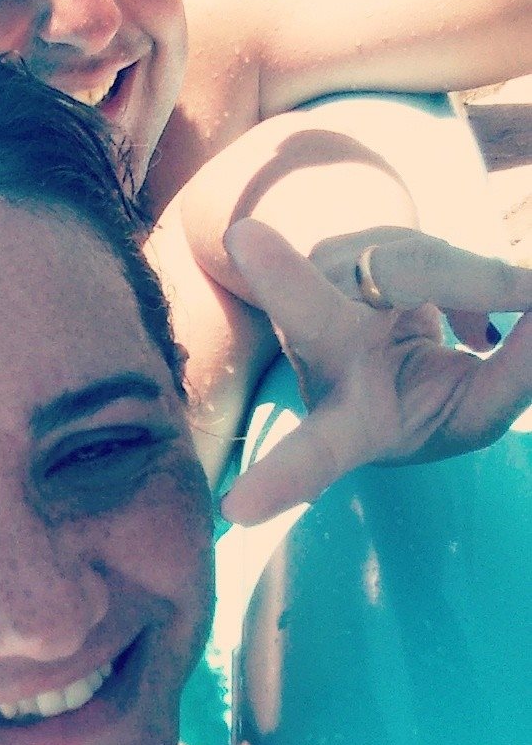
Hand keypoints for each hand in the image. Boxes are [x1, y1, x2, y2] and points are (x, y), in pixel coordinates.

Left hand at [219, 219, 531, 524]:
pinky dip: (458, 268)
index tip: (240, 507)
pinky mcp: (329, 254)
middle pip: (308, 311)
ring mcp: (316, 295)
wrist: (391, 355)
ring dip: (464, 279)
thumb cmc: (423, 399)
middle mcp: (317, 354)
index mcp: (349, 423)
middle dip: (282, 278)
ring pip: (399, 259)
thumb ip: (517, 375)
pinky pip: (407, 244)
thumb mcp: (474, 409)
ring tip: (478, 327)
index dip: (284, 480)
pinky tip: (460, 311)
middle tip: (243, 238)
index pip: (317, 455)